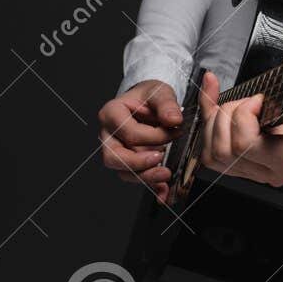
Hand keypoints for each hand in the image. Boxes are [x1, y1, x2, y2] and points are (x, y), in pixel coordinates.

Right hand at [98, 79, 182, 203]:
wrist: (150, 103)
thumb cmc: (150, 96)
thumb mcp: (160, 92)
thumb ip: (167, 104)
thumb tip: (174, 120)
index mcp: (111, 113)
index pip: (128, 132)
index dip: (153, 135)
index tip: (174, 131)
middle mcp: (108, 135)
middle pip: (114, 157)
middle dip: (139, 163)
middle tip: (161, 159)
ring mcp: (115, 150)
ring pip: (122, 172)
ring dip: (145, 177)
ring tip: (166, 174)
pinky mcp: (127, 162)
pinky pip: (134, 178)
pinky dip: (151, 185)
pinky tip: (164, 189)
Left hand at [196, 72, 282, 186]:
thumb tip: (277, 90)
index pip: (246, 145)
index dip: (243, 116)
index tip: (257, 99)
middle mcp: (269, 170)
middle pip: (224, 151)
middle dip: (226, 116)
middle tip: (246, 101)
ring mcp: (256, 172)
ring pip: (213, 156)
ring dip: (214, 123)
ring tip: (232, 104)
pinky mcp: (246, 168)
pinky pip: (213, 153)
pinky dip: (208, 121)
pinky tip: (211, 97)